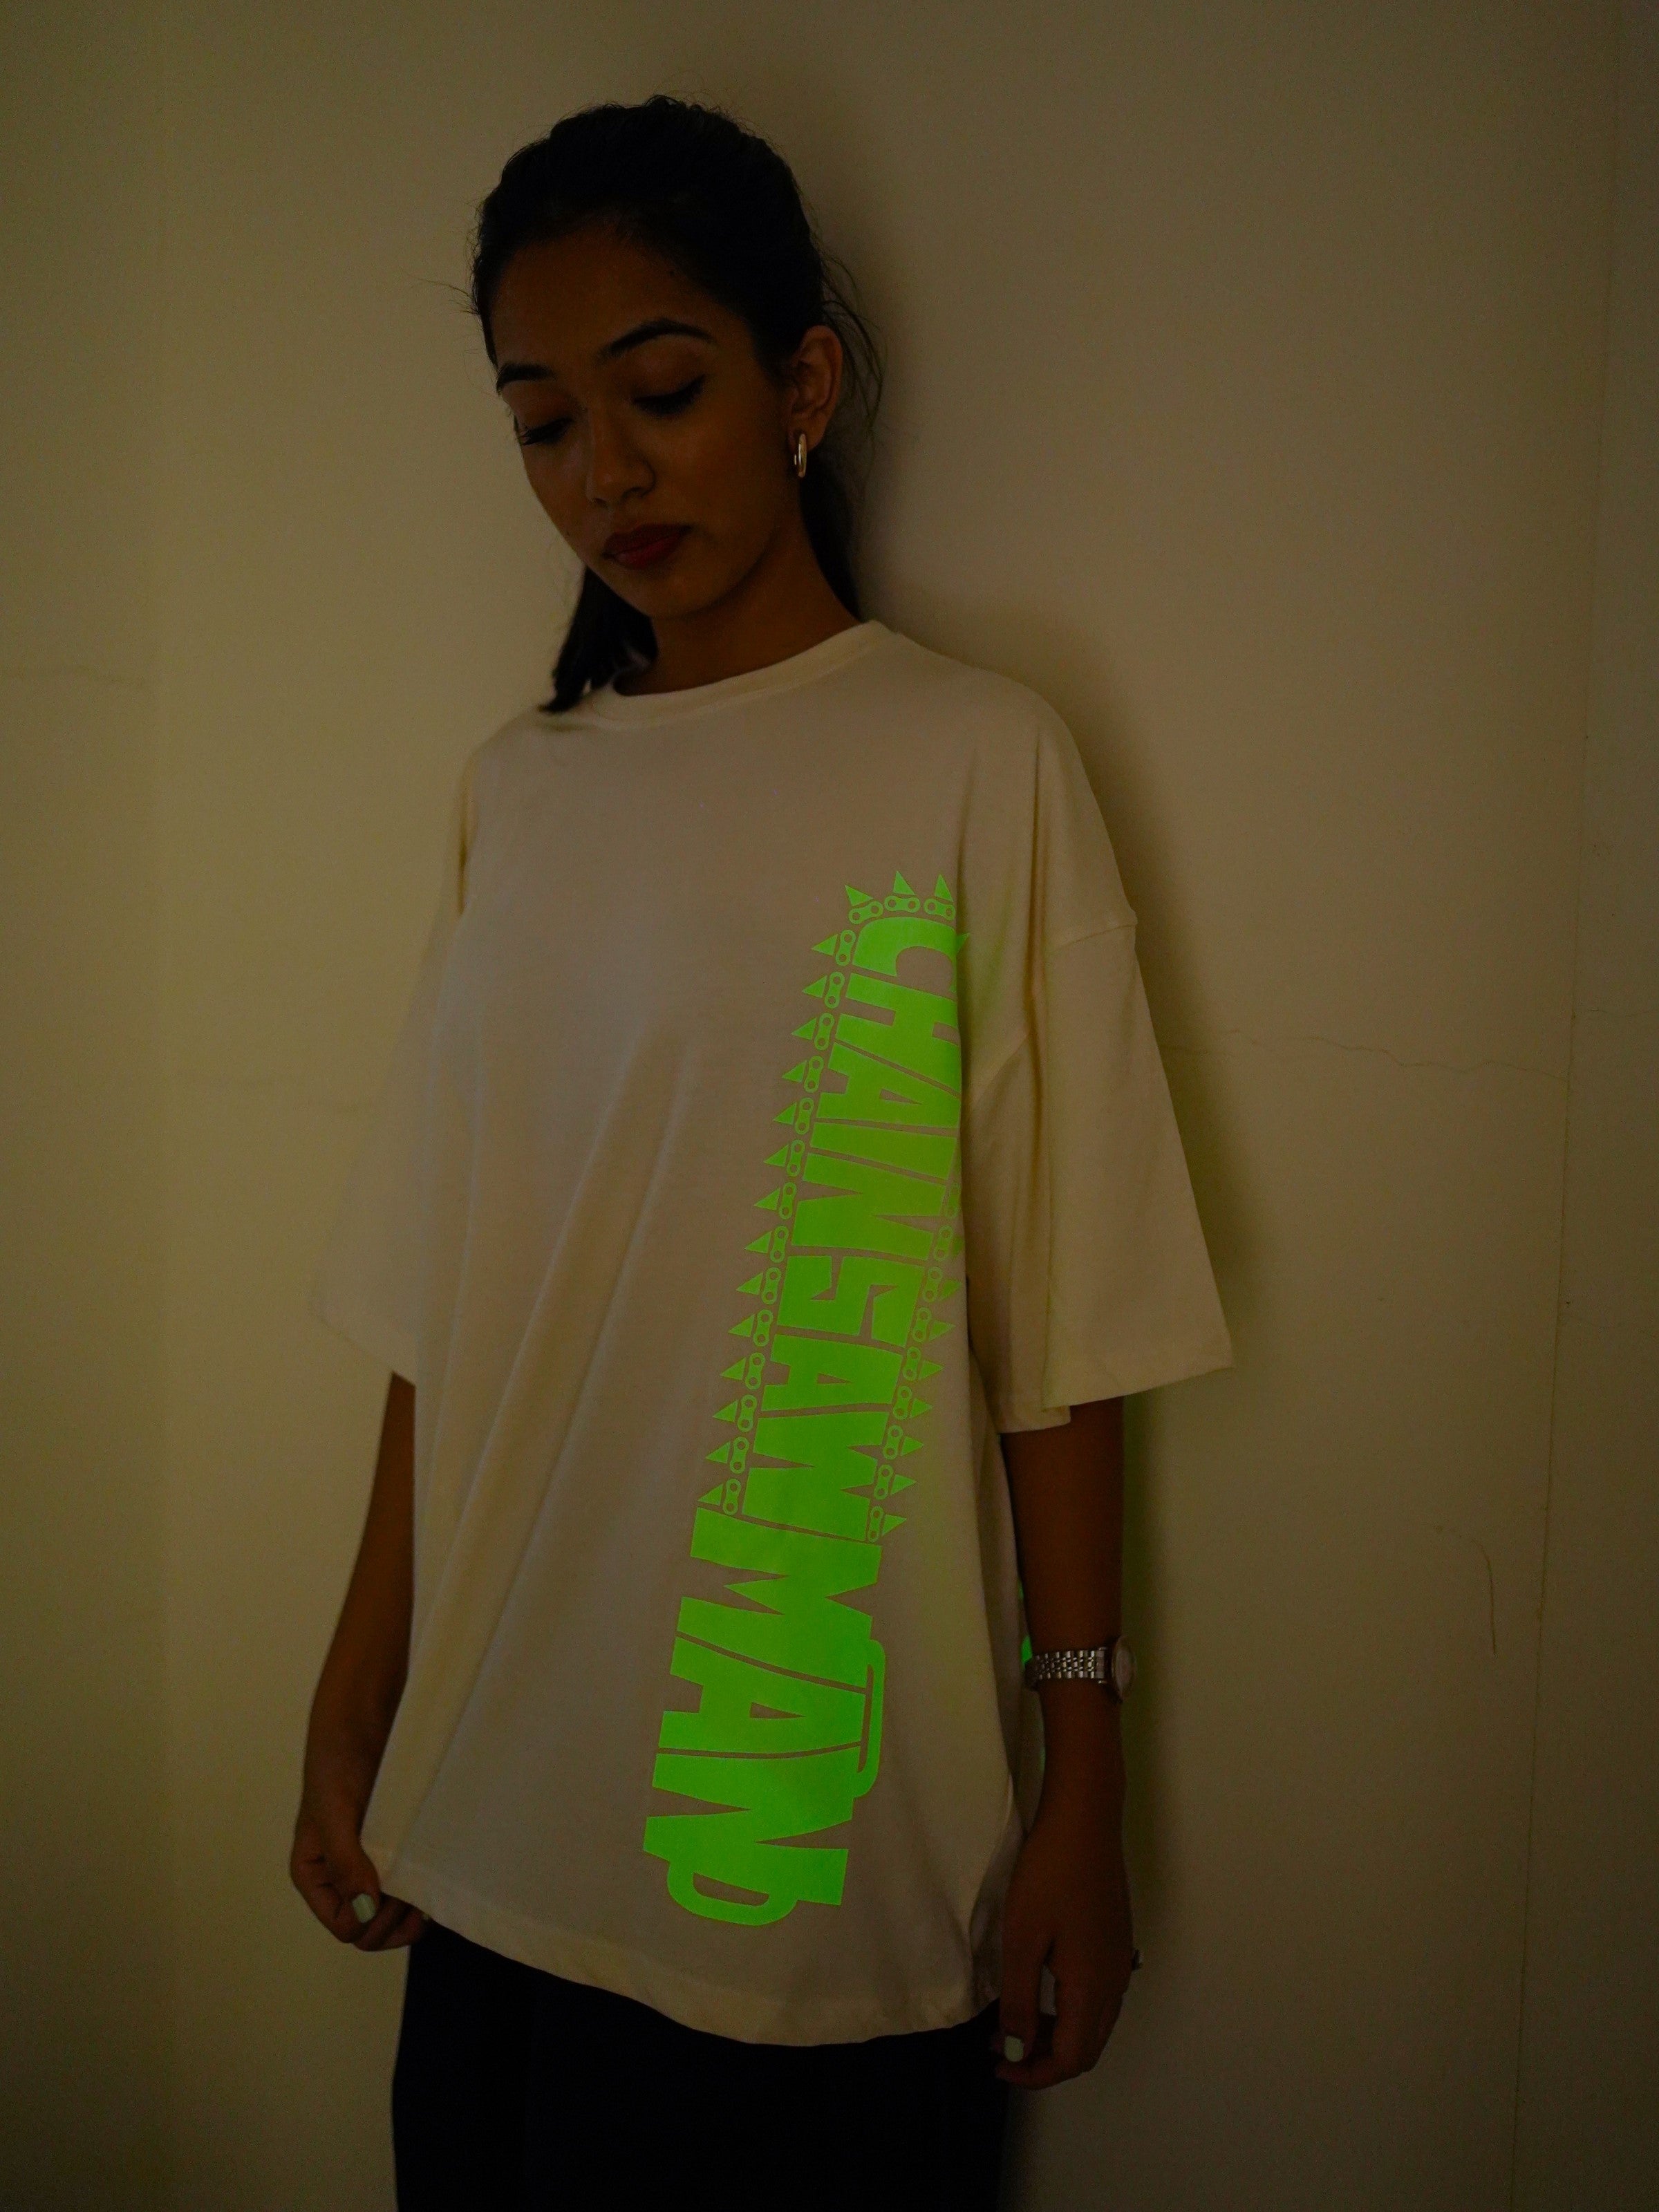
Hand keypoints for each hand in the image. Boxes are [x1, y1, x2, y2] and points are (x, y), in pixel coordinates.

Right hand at [290, 1743, 425, 1953]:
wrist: (363, 1722)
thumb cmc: (339, 1764)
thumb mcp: (335, 1812)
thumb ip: (345, 1861)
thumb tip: (364, 1909)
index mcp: (315, 1877)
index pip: (344, 1927)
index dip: (371, 1922)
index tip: (395, 1897)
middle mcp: (340, 1879)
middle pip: (368, 1929)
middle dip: (391, 1924)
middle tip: (415, 1899)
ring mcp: (368, 1866)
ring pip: (389, 1915)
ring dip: (408, 1913)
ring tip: (425, 1892)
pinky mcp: (391, 1851)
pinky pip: (404, 1888)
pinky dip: (418, 1891)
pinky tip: (430, 1881)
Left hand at [992, 1767, 1134, 2089]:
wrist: (1086, 1819)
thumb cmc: (1049, 1874)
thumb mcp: (1023, 1939)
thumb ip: (1021, 2001)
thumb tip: (1017, 2049)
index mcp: (1093, 1988)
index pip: (1071, 2058)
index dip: (1034, 2073)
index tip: (998, 2067)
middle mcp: (1115, 1982)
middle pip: (1086, 2048)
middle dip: (1044, 2059)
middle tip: (1002, 2051)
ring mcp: (1120, 1961)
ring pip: (1092, 2023)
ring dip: (1055, 2034)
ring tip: (1012, 2024)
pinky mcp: (1116, 1941)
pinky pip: (1097, 1997)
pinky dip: (1067, 2010)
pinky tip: (1039, 1991)